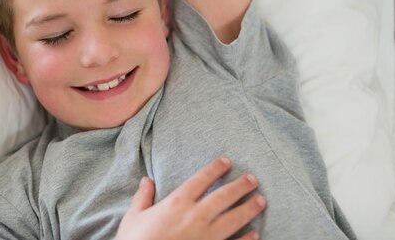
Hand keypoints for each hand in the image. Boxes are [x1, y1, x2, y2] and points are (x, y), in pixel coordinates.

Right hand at [117, 158, 265, 239]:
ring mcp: (205, 236)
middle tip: (254, 179)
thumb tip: (146, 180)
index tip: (227, 161)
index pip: (201, 179)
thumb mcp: (134, 217)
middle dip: (241, 186)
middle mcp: (195, 216)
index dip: (215, 168)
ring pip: (233, 218)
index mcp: (176, 203)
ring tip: (261, 201)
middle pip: (223, 196)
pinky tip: (255, 234)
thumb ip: (142, 197)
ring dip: (249, 209)